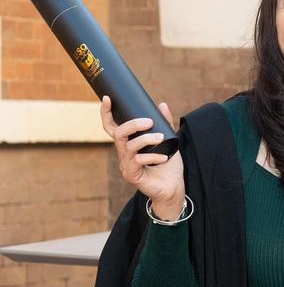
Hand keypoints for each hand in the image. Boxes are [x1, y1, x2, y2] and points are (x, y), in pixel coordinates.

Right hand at [101, 96, 185, 218]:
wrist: (173, 188)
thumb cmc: (168, 165)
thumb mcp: (168, 141)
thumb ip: (165, 124)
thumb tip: (162, 105)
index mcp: (128, 143)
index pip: (112, 127)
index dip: (106, 113)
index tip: (107, 99)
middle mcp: (124, 153)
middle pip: (118, 133)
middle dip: (132, 124)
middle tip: (149, 122)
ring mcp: (126, 164)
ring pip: (129, 146)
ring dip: (146, 139)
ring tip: (160, 138)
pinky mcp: (132, 175)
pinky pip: (139, 161)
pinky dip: (153, 157)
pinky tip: (164, 158)